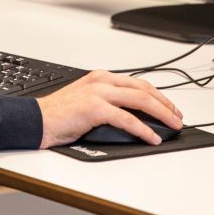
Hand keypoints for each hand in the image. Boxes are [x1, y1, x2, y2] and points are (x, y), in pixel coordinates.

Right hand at [36, 70, 181, 147]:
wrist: (35, 120)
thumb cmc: (58, 115)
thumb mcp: (86, 101)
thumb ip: (108, 103)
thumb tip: (134, 118)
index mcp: (101, 77)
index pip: (138, 83)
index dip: (158, 96)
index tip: (170, 107)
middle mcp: (102, 81)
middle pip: (143, 89)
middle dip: (165, 104)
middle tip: (177, 117)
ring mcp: (98, 93)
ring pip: (140, 100)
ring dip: (161, 114)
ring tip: (172, 126)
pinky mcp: (94, 109)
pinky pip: (126, 119)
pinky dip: (143, 129)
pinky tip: (152, 137)